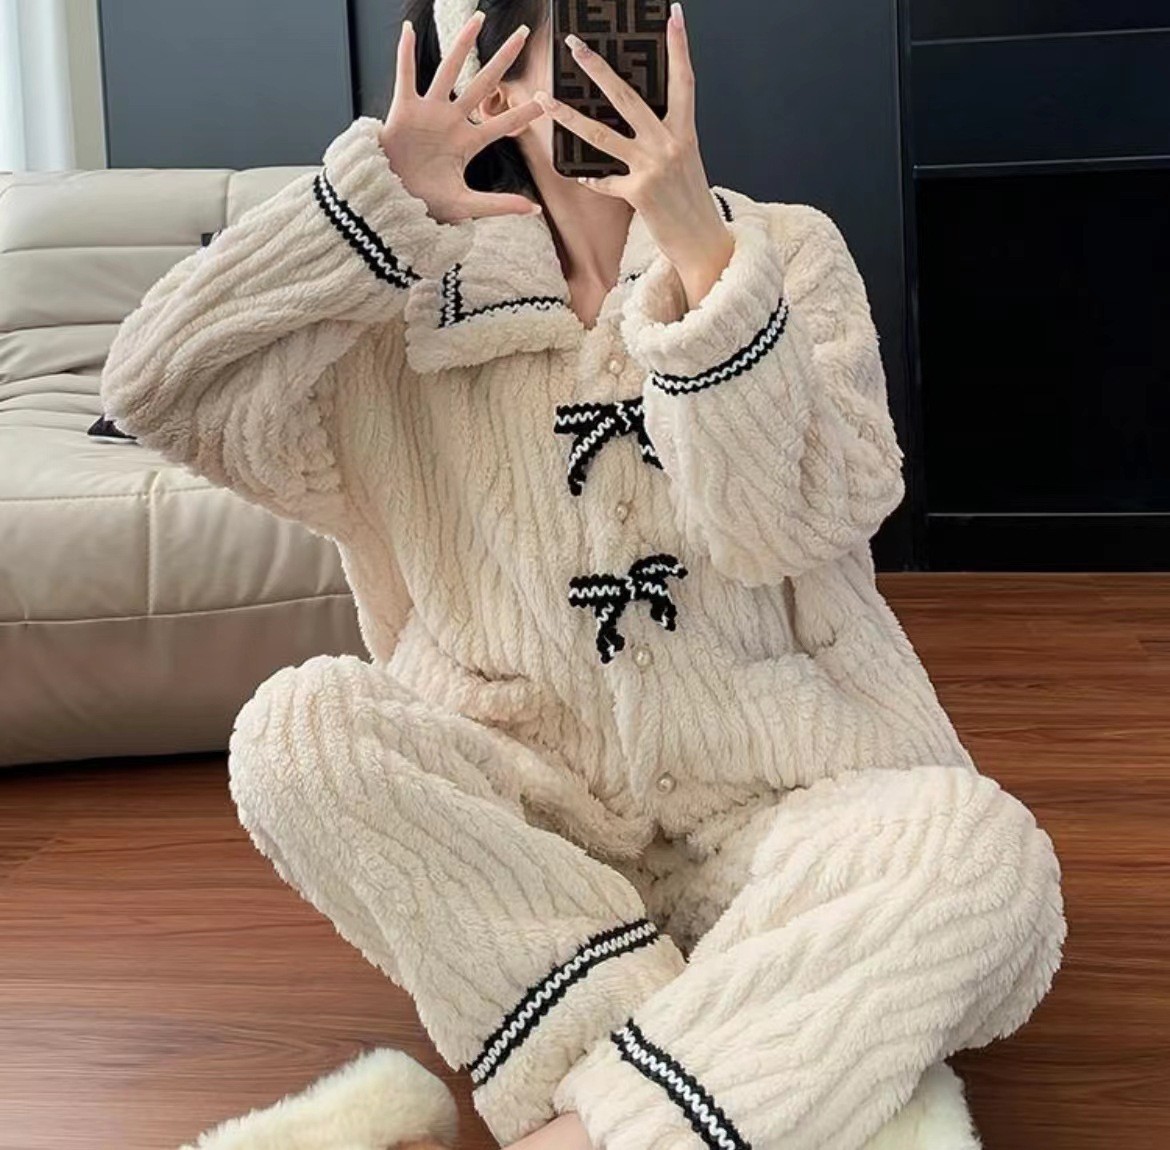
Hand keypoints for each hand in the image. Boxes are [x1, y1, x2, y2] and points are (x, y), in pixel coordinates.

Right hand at [379, 11, 546, 224]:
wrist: (392, 202)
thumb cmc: (425, 204)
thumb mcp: (466, 206)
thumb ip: (500, 205)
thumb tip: (536, 211)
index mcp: (468, 143)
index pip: (503, 124)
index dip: (524, 113)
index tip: (545, 99)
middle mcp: (451, 121)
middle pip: (483, 83)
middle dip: (503, 59)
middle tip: (523, 34)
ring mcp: (428, 113)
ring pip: (449, 70)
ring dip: (463, 44)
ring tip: (478, 19)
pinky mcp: (404, 111)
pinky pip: (405, 76)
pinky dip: (405, 54)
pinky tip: (408, 31)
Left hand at [533, 1, 733, 305]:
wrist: (702, 243)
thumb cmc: (690, 201)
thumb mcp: (685, 161)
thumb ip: (664, 137)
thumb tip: (635, 120)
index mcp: (685, 132)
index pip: (684, 80)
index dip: (679, 47)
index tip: (673, 13)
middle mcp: (669, 144)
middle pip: (626, 97)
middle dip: (597, 68)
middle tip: (575, 44)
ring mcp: (652, 168)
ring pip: (601, 134)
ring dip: (568, 116)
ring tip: (544, 99)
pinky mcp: (638, 193)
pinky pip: (604, 181)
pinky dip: (591, 179)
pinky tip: (579, 175)